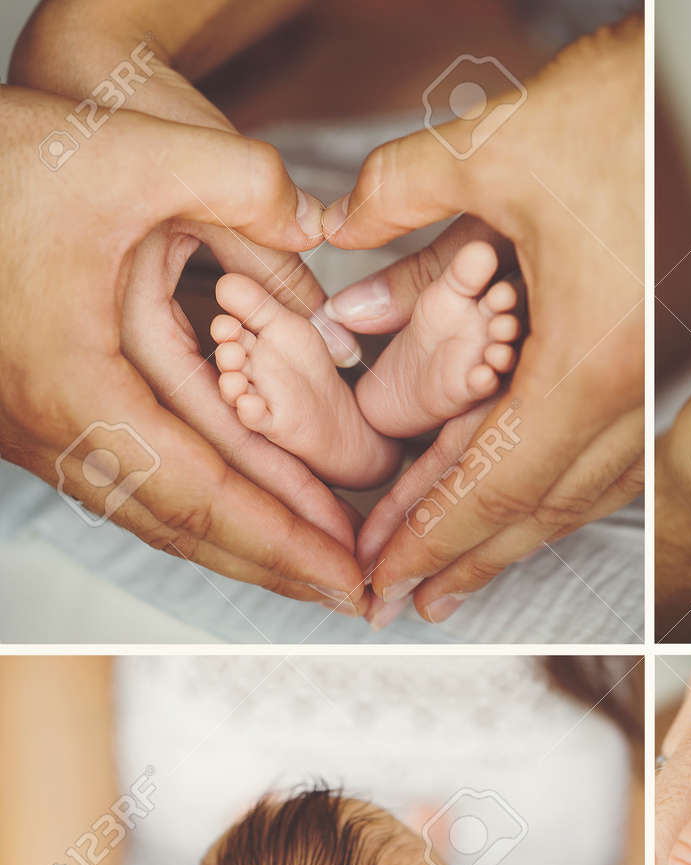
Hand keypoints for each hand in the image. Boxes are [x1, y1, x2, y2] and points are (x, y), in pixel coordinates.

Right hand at [0, 86, 365, 610]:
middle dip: (280, 564)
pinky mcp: (48, 420)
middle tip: (358, 592)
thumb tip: (321, 225)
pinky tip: (250, 519)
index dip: (286, 536)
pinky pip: (136, 490)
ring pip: (159, 517)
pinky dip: (202, 515)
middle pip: (187, 525)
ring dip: (244, 550)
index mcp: (77, 384)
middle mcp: (53, 428)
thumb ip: (239, 178)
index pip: (204, 490)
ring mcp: (43, 433)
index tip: (351, 571)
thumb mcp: (123, 149)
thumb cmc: (0, 162)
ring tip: (319, 569)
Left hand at [321, 20, 644, 620]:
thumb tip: (341, 256)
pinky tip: (525, 505)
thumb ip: (399, 208)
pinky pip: (606, 456)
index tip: (385, 576)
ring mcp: (652, 381)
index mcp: (590, 360)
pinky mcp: (656, 362)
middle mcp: (631, 390)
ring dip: (514, 538)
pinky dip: (556, 491)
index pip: (495, 484)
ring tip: (461, 575)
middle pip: (538, 510)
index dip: (432, 537)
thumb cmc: (624, 108)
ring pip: (579, 493)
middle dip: (465, 559)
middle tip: (406, 598)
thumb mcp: (489, 149)